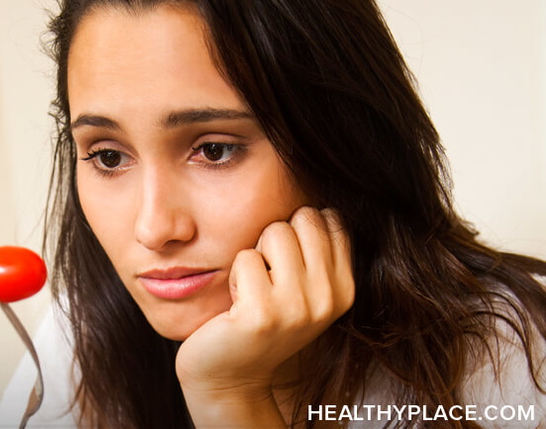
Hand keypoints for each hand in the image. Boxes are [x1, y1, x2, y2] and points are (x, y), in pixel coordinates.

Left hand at [176, 207, 354, 417]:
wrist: (229, 375)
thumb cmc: (260, 320)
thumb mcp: (302, 287)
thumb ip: (316, 249)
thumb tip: (318, 199)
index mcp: (345, 289)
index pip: (330, 218)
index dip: (298, 231)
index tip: (286, 266)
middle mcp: (329, 299)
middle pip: (303, 217)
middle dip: (276, 238)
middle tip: (266, 277)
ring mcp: (298, 308)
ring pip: (274, 231)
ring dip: (254, 256)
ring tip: (252, 290)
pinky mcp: (262, 314)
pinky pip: (245, 257)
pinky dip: (234, 274)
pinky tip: (235, 305)